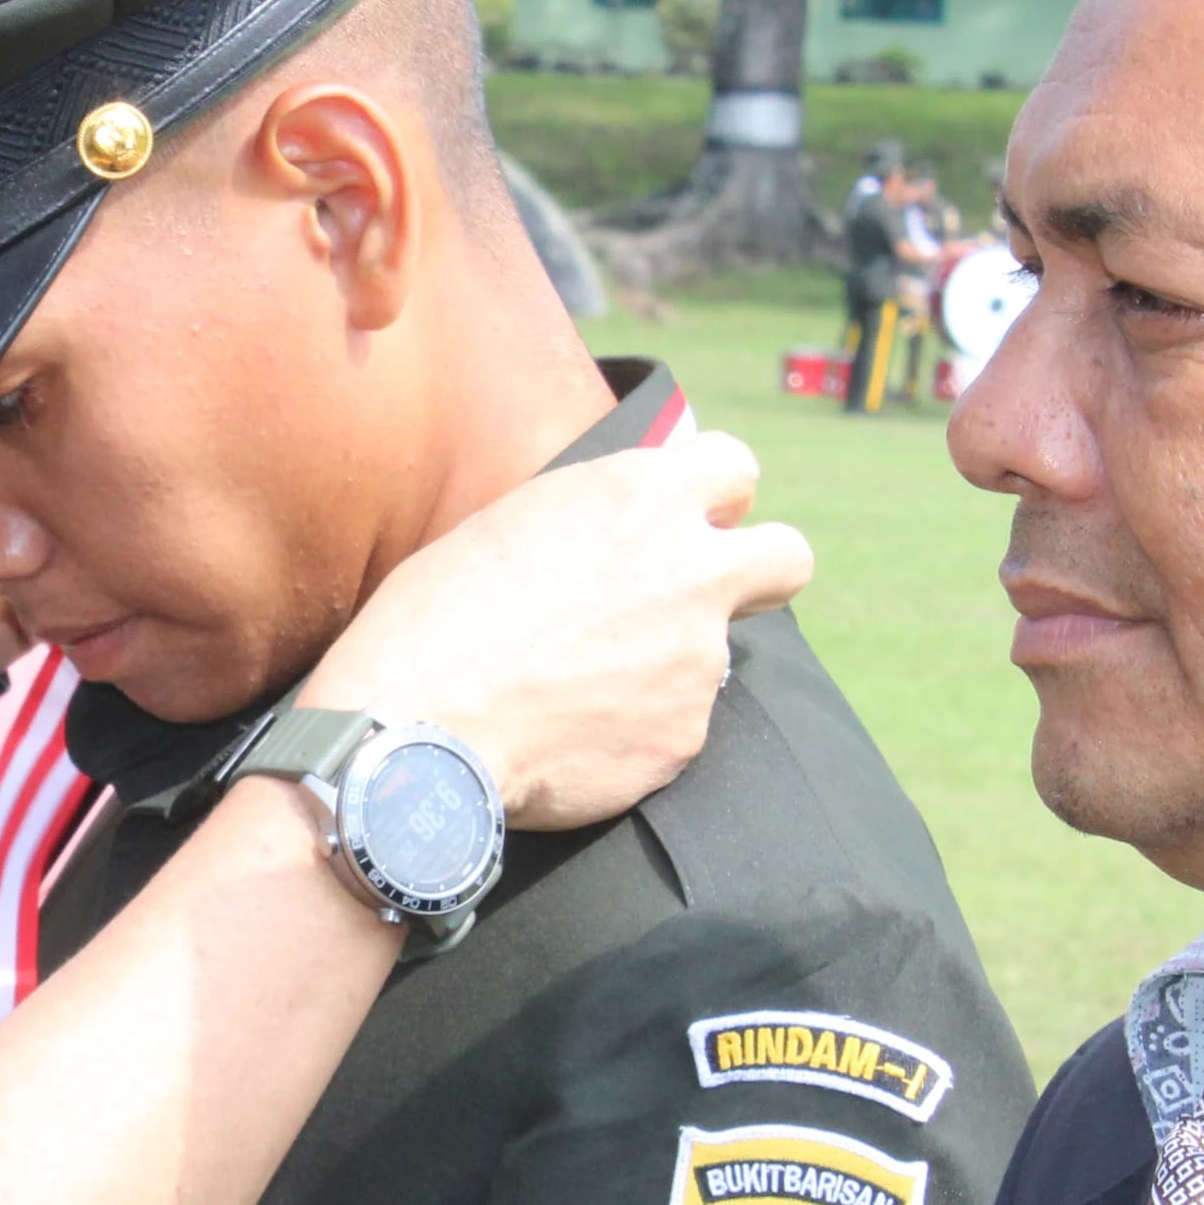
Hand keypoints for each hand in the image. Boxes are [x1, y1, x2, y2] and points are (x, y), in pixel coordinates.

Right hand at [305, 431, 806, 826]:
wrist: (415, 729)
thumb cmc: (433, 619)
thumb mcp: (510, 526)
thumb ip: (593, 521)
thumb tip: (616, 530)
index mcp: (642, 496)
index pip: (735, 467)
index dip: (714, 499)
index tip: (687, 521)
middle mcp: (690, 569)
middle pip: (788, 557)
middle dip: (759, 572)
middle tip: (697, 597)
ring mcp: (697, 658)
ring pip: (711, 655)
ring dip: (664, 667)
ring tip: (575, 690)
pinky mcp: (684, 737)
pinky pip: (673, 728)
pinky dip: (633, 733)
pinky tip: (568, 737)